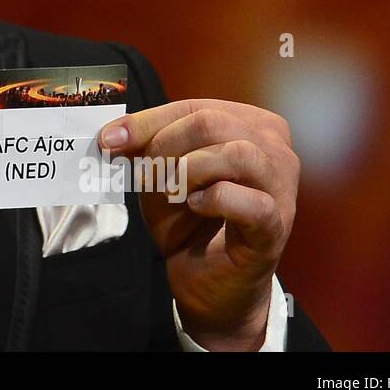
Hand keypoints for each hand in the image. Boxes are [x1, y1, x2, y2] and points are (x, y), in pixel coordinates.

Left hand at [99, 99, 298, 349]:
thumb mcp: (160, 174)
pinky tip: (197, 206)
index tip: (109, 140)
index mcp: (250, 124)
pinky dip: (213, 200)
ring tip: (171, 193)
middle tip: (146, 176)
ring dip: (189, 171)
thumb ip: (144, 147)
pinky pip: (248, 200)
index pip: (192, 108)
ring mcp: (281, 187)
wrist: (206, 281)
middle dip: (165, 147)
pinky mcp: (275, 225)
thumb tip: (112, 133)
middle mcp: (275, 149)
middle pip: (212, 122)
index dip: (146, 123)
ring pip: (236, 153)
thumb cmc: (190, 219)